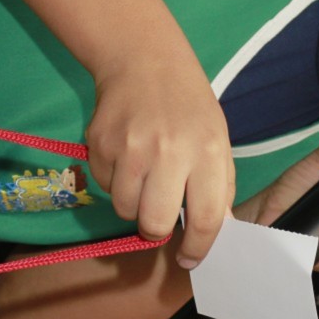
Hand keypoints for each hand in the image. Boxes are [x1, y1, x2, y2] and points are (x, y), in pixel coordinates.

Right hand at [85, 63, 233, 267]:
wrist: (143, 60)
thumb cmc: (188, 106)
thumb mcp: (217, 140)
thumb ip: (219, 186)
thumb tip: (216, 231)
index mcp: (207, 152)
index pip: (206, 218)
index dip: (198, 247)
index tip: (190, 258)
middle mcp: (168, 152)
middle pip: (154, 224)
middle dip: (155, 231)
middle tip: (158, 220)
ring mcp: (129, 148)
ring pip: (124, 209)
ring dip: (133, 203)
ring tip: (143, 175)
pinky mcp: (99, 143)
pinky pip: (103, 185)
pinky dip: (113, 180)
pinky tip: (125, 154)